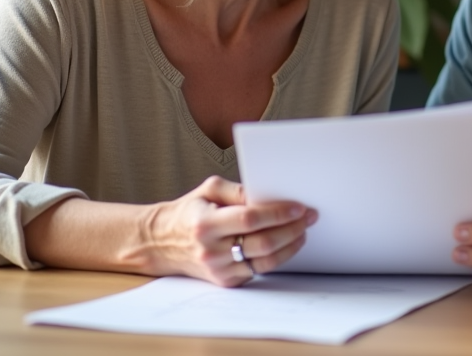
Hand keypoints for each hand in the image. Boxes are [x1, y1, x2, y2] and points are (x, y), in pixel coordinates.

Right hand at [142, 176, 317, 286]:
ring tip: (303, 230)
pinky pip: (258, 271)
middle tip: (309, 217)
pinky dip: (278, 257)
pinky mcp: (225, 281)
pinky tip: (288, 244)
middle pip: (263, 242)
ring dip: (290, 245)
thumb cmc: (190, 211)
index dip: (277, 213)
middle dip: (292, 228)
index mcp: (206, 223)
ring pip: (265, 261)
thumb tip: (266, 195)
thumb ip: (237, 190)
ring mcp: (218, 269)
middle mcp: (211, 250)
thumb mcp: (208, 189)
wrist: (162, 242)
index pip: (249, 219)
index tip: (298, 207)